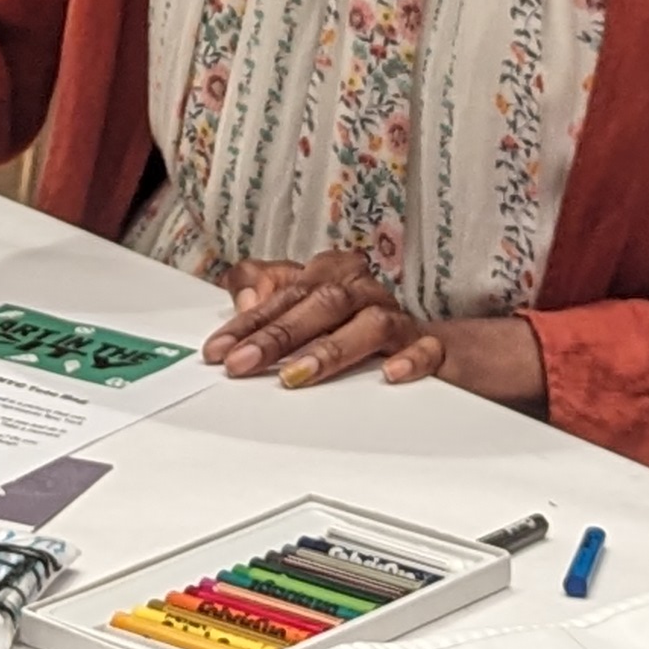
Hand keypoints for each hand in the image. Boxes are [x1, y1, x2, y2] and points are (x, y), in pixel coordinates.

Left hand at [208, 249, 430, 385]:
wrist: (419, 342)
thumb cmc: (351, 321)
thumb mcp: (304, 301)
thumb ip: (267, 291)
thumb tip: (242, 297)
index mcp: (333, 273)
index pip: (284, 294)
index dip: (248, 323)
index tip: (220, 351)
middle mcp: (364, 290)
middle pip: (322, 303)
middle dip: (279, 336)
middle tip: (244, 363)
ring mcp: (397, 318)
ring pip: (369, 324)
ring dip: (331, 350)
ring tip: (297, 375)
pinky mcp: (427, 346)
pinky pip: (425, 349)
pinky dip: (411, 359)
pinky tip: (391, 374)